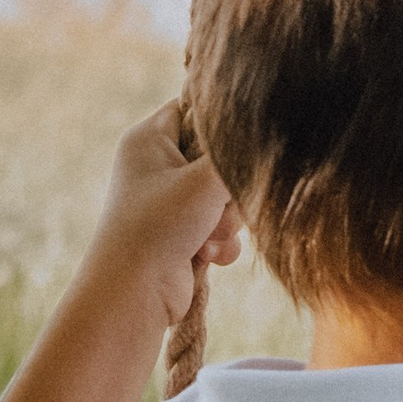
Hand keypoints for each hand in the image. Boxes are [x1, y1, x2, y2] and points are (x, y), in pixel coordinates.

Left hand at [84, 104, 240, 325]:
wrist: (133, 294)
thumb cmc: (159, 226)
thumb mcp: (205, 180)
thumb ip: (240, 155)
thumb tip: (269, 139)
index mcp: (150, 139)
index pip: (195, 107)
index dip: (222, 123)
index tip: (242, 143)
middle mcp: (158, 167)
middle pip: (220, 158)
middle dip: (229, 189)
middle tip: (217, 205)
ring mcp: (171, 202)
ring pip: (226, 197)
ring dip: (227, 221)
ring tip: (207, 236)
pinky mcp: (183, 234)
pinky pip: (222, 228)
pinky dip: (221, 243)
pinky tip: (205, 256)